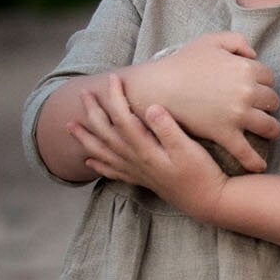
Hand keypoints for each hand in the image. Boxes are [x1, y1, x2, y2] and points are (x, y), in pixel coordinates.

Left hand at [69, 78, 229, 224]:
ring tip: (70, 127)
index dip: (115, 97)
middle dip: (92, 112)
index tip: (113, 78)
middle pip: (106, 133)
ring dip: (86, 138)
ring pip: (103, 152)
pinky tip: (90, 162)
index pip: (123, 118)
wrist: (208, 201)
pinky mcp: (142, 180)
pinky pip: (113, 172)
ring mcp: (137, 171)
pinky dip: (99, 165)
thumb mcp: (188, 149)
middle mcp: (135, 160)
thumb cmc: (202, 173)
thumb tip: (150, 106)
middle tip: (83, 94)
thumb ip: (168, 128)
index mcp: (145, 149)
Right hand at [141, 32, 279, 173]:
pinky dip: (255, 161)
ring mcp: (238, 115)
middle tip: (263, 109)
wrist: (158, 88)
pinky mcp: (225, 134)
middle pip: (273, 101)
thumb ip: (236, 41)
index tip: (258, 88)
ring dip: (272, 130)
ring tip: (270, 132)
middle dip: (269, 105)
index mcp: (246, 68)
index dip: (264, 82)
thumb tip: (254, 55)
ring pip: (269, 126)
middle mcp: (247, 91)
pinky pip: (246, 151)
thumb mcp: (209, 41)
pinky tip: (260, 166)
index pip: (269, 77)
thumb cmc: (182, 63)